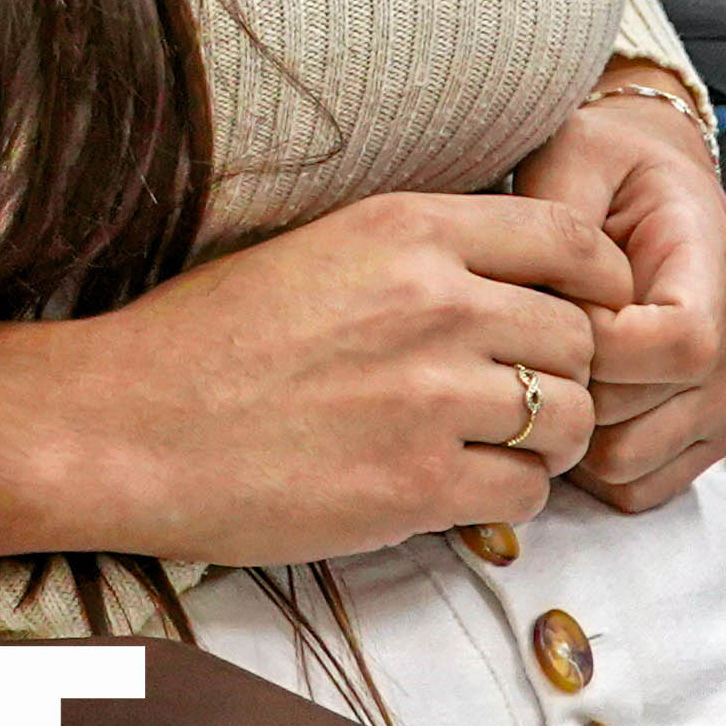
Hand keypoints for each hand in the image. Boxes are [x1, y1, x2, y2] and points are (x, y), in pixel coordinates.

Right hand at [0, 188, 626, 568]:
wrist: (125, 426)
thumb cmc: (205, 338)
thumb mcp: (319, 250)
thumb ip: (421, 254)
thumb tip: (516, 279)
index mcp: (407, 229)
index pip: (572, 239)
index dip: (601, 281)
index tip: (591, 309)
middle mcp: (433, 302)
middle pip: (579, 337)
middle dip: (566, 371)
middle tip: (524, 394)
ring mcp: (429, 396)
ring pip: (566, 418)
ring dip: (547, 439)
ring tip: (496, 446)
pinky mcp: (416, 485)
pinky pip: (524, 492)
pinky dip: (508, 496)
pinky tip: (460, 489)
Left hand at [507, 84, 725, 511]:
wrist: (647, 183)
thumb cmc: (604, 168)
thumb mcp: (575, 156)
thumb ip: (563, 219)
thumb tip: (550, 299)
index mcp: (713, 263)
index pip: (680, 345)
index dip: (599, 346)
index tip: (548, 311)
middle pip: (643, 417)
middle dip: (568, 390)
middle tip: (529, 345)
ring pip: (632, 462)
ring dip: (571, 433)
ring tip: (544, 374)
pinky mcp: (705, 432)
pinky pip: (640, 490)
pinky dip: (590, 468)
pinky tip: (567, 411)